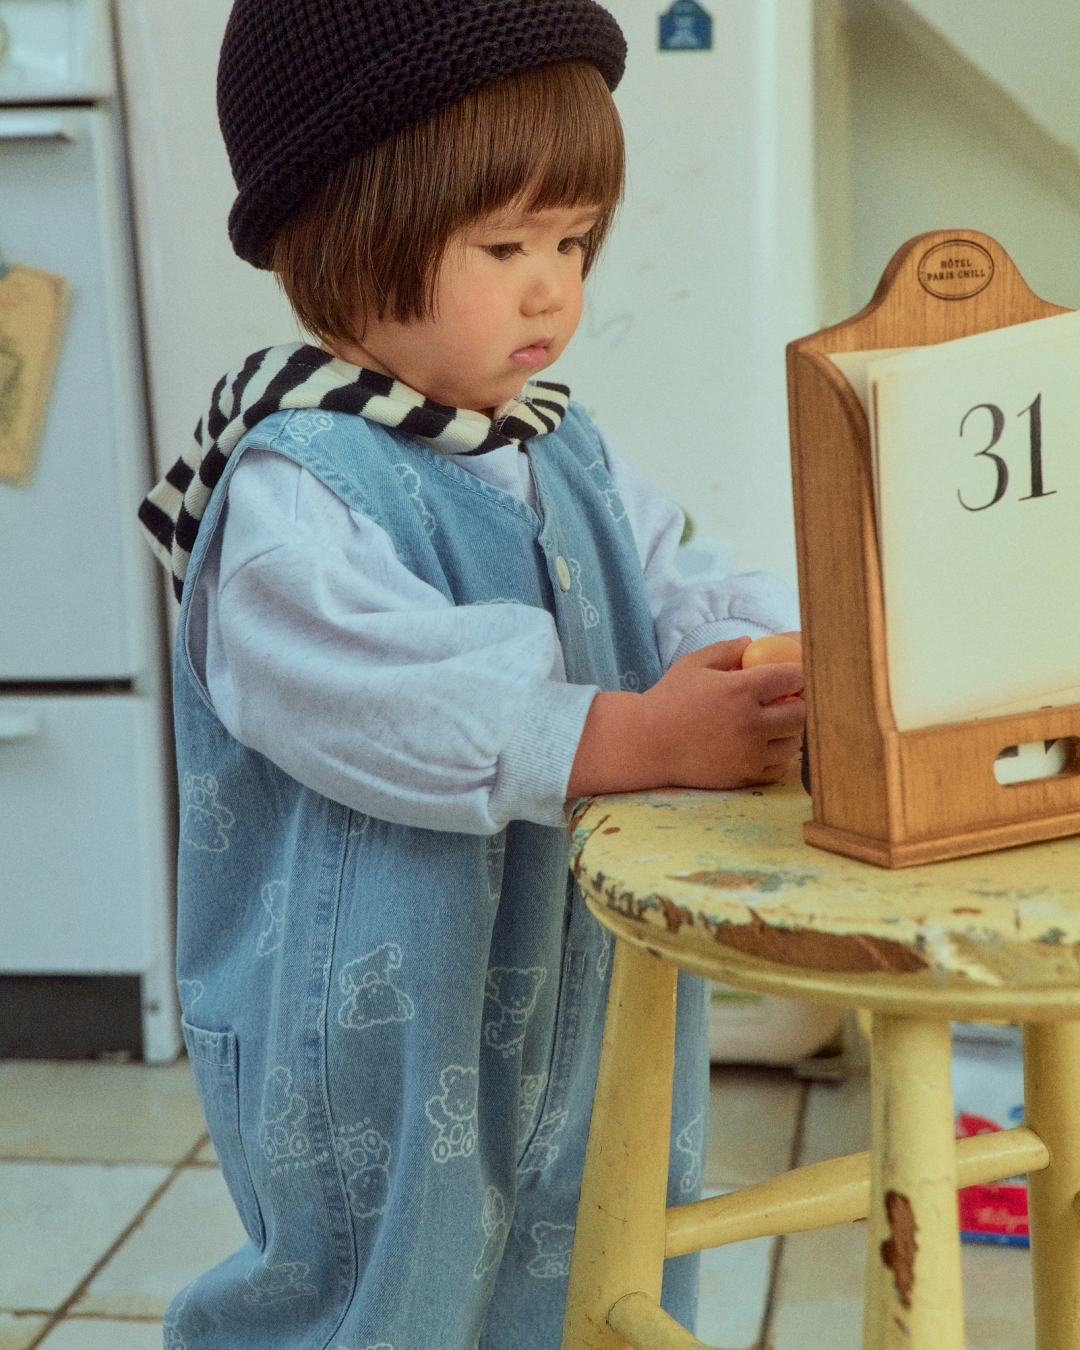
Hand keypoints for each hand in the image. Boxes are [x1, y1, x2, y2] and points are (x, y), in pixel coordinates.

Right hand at [567, 637, 805, 796]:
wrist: (646, 744)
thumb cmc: (668, 700)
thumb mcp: (693, 664)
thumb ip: (726, 650)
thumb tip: (752, 643)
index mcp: (739, 690)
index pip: (793, 677)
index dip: (800, 672)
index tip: (797, 673)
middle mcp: (750, 723)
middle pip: (802, 712)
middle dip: (803, 702)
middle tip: (793, 698)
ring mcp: (749, 753)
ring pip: (795, 741)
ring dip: (793, 729)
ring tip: (778, 721)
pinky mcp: (745, 776)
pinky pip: (781, 766)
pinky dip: (780, 754)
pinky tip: (766, 744)